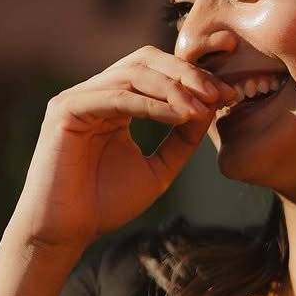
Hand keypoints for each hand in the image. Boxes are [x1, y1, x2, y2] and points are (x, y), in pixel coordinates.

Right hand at [11, 46, 239, 251]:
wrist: (65, 233)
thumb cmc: (104, 205)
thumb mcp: (158, 169)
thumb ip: (181, 140)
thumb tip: (211, 108)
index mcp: (114, 102)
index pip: (157, 73)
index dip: (195, 78)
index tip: (230, 94)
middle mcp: (95, 93)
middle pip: (146, 61)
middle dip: (187, 74)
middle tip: (220, 93)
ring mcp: (78, 98)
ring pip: (133, 73)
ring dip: (174, 87)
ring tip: (203, 106)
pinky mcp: (66, 109)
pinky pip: (116, 96)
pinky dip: (151, 103)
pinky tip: (179, 115)